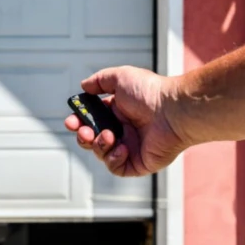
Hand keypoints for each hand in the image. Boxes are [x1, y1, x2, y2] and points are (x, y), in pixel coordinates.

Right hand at [64, 66, 187, 176]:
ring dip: (99, 145)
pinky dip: (113, 158)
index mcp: (118, 112)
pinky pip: (116, 167)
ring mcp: (131, 147)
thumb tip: (84, 86)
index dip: (78, 121)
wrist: (173, 111)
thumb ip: (99, 81)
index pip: (91, 119)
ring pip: (101, 153)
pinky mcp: (138, 163)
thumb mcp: (120, 77)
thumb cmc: (151, 93)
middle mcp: (123, 129)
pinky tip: (122, 147)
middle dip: (83, 136)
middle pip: (92, 139)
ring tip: (109, 135)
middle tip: (84, 131)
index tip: (71, 120)